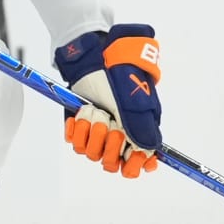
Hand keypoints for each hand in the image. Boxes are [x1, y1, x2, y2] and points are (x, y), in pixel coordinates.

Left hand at [54, 25, 162, 178]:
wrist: (95, 58)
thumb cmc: (121, 76)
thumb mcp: (136, 102)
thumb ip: (143, 129)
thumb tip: (148, 153)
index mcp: (138, 132)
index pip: (137, 165)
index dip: (133, 165)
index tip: (129, 156)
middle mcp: (118, 136)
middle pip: (111, 162)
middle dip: (108, 142)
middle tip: (109, 121)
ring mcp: (98, 133)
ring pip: (91, 153)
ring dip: (91, 131)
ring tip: (94, 110)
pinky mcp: (80, 127)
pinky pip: (75, 142)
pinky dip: (77, 129)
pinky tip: (81, 114)